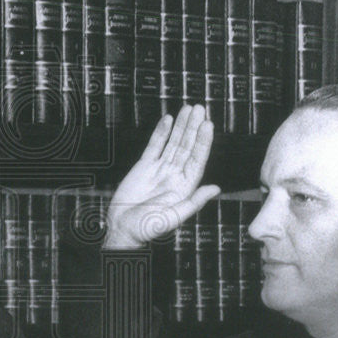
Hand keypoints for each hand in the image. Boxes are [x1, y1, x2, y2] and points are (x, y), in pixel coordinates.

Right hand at [104, 105, 220, 249]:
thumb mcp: (173, 218)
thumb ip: (194, 202)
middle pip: (187, 147)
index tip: (207, 125)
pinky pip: (155, 146)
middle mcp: (175, 175)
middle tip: (200, 109)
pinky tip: (168, 120)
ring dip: (181, 126)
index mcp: (185, 187)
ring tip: (188, 109)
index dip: (203, 142)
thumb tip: (215, 188)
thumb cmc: (147, 229)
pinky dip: (161, 132)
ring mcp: (160, 169)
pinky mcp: (144, 166)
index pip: (197, 160)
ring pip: (174, 143)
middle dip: (193, 128)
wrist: (122, 228)